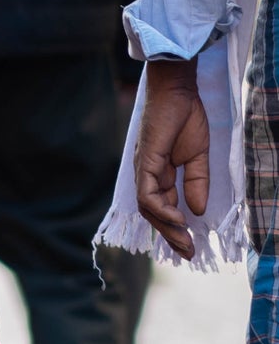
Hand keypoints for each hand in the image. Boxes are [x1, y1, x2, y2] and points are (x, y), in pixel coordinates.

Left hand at [134, 56, 209, 259]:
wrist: (177, 91)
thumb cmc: (186, 118)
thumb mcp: (198, 156)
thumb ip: (196, 183)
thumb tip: (197, 211)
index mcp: (160, 173)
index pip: (163, 207)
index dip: (175, 227)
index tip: (191, 246)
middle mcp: (147, 174)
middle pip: (153, 213)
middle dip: (171, 234)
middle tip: (189, 252)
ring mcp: (144, 168)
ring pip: (148, 208)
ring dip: (166, 226)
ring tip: (184, 240)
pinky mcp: (145, 162)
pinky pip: (147, 193)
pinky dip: (160, 209)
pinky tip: (177, 217)